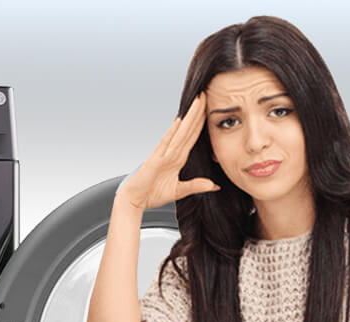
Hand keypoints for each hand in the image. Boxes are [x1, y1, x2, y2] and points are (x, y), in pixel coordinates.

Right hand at [116, 92, 219, 211]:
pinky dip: (172, 132)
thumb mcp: (179, 191)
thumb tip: (214, 185)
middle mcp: (172, 152)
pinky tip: (179, 120)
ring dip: (189, 116)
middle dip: (197, 112)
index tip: (210, 108)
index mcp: (177, 158)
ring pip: (180, 132)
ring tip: (198, 100)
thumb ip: (196, 186)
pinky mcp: (155, 160)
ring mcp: (163, 154)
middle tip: (206, 94)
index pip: (192, 136)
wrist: (134, 200)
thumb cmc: (152, 194)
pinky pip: (165, 143)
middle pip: (188, 129)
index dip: (201, 122)